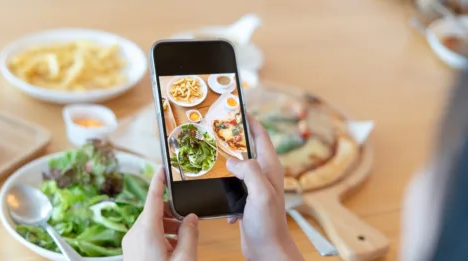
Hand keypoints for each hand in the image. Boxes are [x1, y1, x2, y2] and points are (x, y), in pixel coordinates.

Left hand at [122, 168, 198, 260]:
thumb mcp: (184, 258)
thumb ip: (190, 235)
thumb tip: (191, 218)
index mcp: (147, 231)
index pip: (153, 197)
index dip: (158, 180)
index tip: (162, 167)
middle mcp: (134, 234)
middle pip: (155, 212)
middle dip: (173, 214)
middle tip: (188, 225)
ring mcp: (131, 243)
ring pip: (152, 225)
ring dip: (168, 228)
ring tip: (182, 244)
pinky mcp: (131, 252)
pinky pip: (147, 236)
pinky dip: (161, 237)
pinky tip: (172, 250)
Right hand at [226, 114, 303, 260]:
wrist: (267, 249)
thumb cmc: (268, 224)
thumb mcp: (261, 193)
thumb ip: (249, 172)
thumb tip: (233, 160)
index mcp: (270, 168)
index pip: (261, 136)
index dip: (250, 121)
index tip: (237, 109)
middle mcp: (264, 174)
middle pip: (248, 148)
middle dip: (233, 139)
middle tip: (217, 129)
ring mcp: (255, 187)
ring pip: (238, 166)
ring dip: (226, 162)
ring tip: (211, 155)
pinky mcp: (246, 199)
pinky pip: (232, 185)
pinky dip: (223, 185)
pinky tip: (217, 191)